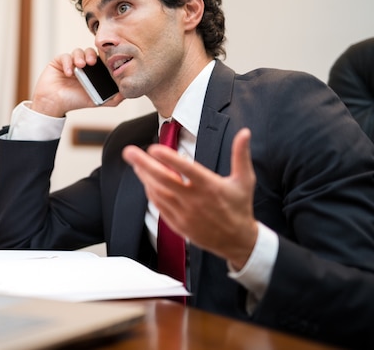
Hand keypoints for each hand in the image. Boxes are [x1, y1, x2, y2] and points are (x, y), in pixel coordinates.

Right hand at [31, 48, 123, 116]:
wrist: (53, 104)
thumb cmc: (74, 102)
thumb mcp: (96, 102)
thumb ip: (112, 100)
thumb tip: (127, 94)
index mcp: (92, 72)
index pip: (100, 60)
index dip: (103, 58)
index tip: (106, 62)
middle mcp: (82, 66)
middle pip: (90, 52)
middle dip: (92, 55)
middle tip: (92, 62)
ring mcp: (70, 62)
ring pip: (78, 51)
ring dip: (80, 56)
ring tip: (80, 66)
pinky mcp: (59, 61)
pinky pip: (65, 56)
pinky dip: (68, 62)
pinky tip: (69, 72)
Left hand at [122, 128, 257, 269]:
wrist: (237, 241)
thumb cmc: (239, 207)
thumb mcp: (245, 180)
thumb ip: (241, 155)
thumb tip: (245, 132)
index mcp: (210, 187)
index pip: (186, 169)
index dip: (169, 159)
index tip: (153, 148)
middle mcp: (195, 200)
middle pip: (164, 180)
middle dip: (144, 164)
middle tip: (129, 152)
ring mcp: (184, 213)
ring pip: (158, 192)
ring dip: (145, 177)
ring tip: (135, 163)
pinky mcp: (178, 224)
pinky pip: (159, 206)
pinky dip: (151, 192)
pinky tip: (146, 181)